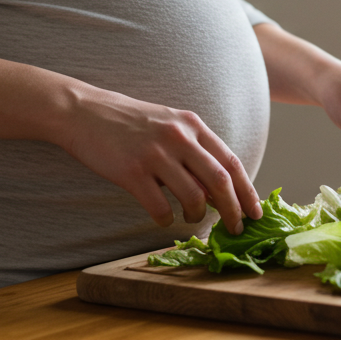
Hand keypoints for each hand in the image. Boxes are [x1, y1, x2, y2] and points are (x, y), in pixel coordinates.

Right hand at [56, 88, 263, 234]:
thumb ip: (194, 149)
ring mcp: (155, 154)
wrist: (85, 112)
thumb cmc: (130, 122)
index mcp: (192, 125)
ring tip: (192, 218)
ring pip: (193, 197)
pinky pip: (160, 207)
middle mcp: (178, 137)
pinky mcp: (131, 172)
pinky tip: (163, 218)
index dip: (247, 190)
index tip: (255, 212)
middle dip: (233, 210)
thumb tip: (217, 189)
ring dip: (197, 216)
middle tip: (236, 228)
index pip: (231, 162)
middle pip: (220, 181)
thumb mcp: (169, 124)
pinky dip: (166, 220)